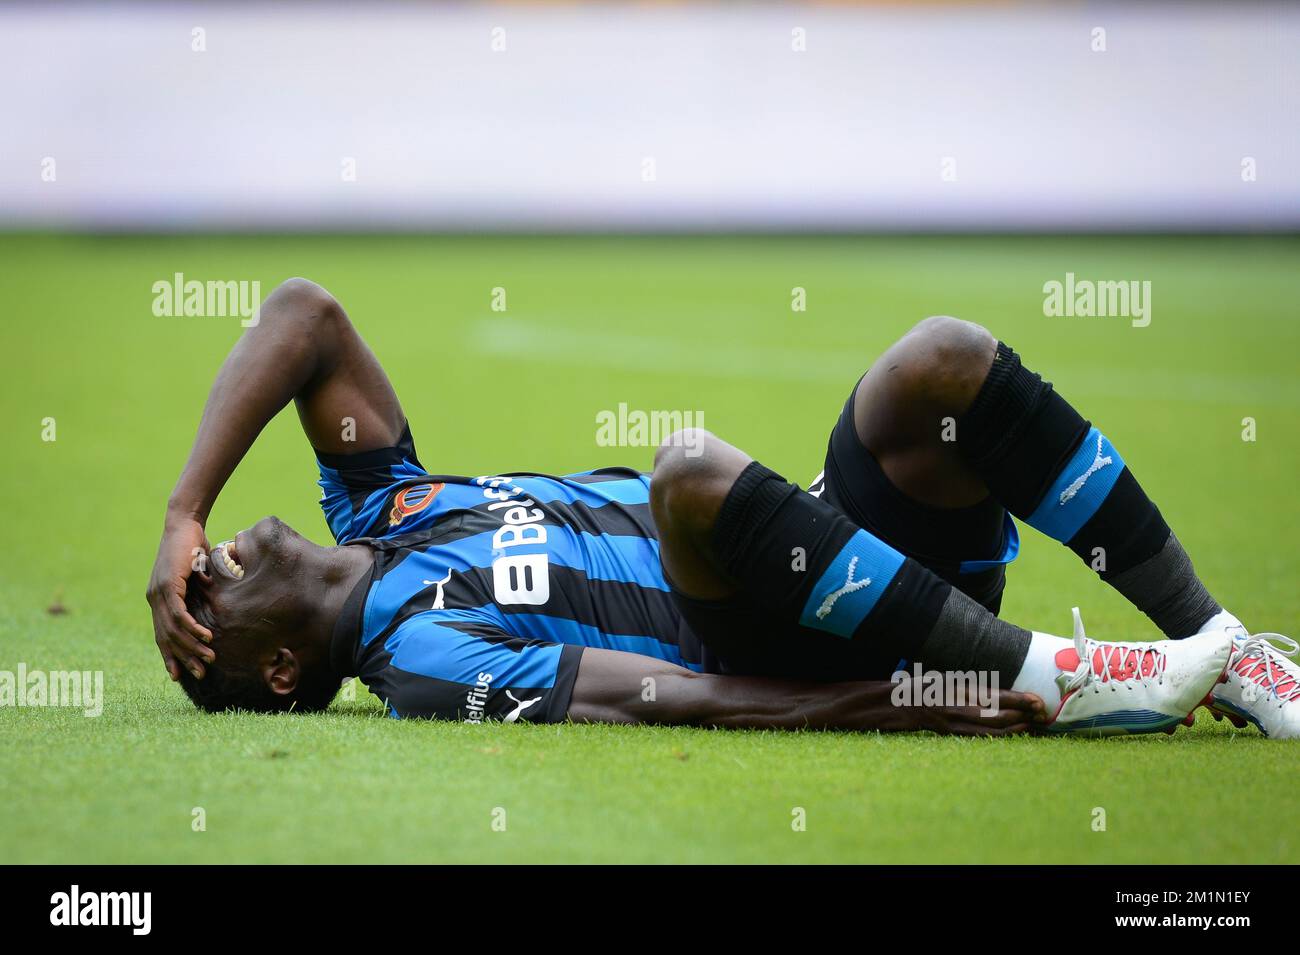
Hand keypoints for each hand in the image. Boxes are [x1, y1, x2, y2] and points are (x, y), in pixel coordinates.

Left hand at [146, 515, 214, 679]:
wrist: (184, 524)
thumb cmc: (191, 546)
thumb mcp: (195, 575)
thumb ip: (198, 592)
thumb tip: (209, 606)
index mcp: (158, 599)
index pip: (162, 634)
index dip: (169, 655)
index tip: (179, 674)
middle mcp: (154, 599)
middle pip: (167, 637)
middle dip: (183, 658)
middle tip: (200, 673)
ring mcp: (159, 593)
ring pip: (174, 629)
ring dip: (192, 646)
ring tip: (209, 658)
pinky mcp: (168, 586)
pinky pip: (179, 615)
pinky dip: (192, 629)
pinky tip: (205, 638)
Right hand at [914, 689, 1046, 736]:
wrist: (904, 704)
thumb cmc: (929, 685)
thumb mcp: (952, 677)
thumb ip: (976, 686)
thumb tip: (1006, 693)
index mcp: (958, 690)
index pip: (996, 697)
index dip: (1019, 700)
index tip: (1037, 700)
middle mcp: (959, 709)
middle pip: (999, 716)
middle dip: (1024, 715)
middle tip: (1042, 711)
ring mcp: (957, 725)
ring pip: (995, 730)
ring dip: (1018, 727)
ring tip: (1035, 722)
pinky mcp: (956, 734)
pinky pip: (986, 736)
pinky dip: (1005, 734)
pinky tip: (1017, 730)